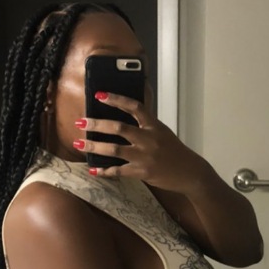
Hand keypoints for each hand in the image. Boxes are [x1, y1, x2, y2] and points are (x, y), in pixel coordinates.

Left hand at [74, 92, 209, 193]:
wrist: (190, 172)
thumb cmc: (176, 152)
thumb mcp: (163, 133)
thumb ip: (147, 126)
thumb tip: (126, 120)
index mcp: (154, 126)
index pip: (134, 107)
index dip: (116, 99)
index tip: (99, 95)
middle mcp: (148, 139)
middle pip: (118, 128)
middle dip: (96, 125)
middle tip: (80, 122)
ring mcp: (145, 156)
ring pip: (114, 150)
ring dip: (94, 147)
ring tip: (79, 145)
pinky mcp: (143, 172)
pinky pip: (119, 170)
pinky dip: (105, 171)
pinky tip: (94, 170)